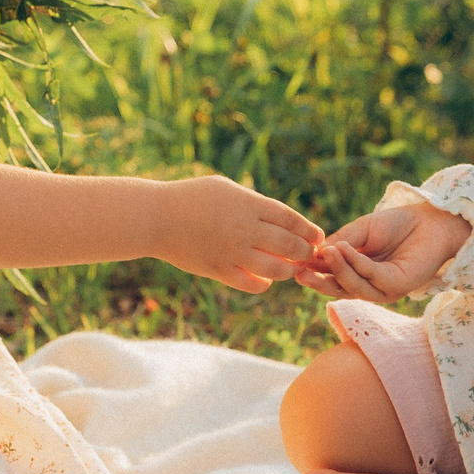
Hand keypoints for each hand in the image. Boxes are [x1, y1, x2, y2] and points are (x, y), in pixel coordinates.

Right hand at [151, 175, 324, 293]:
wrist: (156, 218)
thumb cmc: (192, 197)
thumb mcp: (227, 188)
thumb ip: (254, 203)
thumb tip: (282, 219)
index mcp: (249, 205)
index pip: (291, 220)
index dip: (309, 230)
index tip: (317, 236)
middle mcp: (245, 230)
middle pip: (290, 246)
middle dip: (306, 252)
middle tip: (310, 254)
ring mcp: (232, 252)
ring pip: (276, 270)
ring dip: (289, 271)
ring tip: (291, 269)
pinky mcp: (219, 270)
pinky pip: (252, 284)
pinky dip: (264, 284)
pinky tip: (265, 279)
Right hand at [295, 203, 472, 302]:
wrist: (431, 220)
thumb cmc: (397, 224)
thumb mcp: (362, 230)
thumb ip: (342, 241)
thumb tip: (316, 252)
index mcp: (358, 273)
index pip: (331, 278)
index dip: (313, 271)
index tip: (293, 263)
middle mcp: (369, 285)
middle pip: (339, 289)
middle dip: (318, 281)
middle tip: (299, 271)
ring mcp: (384, 289)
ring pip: (353, 287)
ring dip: (337, 270)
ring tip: (325, 252)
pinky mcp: (398, 286)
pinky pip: (371, 277)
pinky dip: (355, 263)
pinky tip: (343, 249)